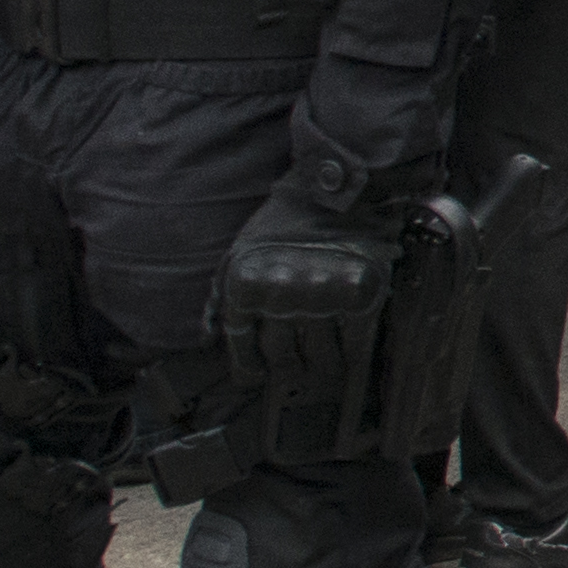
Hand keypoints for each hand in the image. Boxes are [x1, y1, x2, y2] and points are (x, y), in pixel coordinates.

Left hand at [217, 188, 385, 399]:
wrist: (338, 192)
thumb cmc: (283, 224)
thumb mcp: (239, 252)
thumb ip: (222, 297)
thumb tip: (207, 340)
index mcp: (246, 284)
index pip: (242, 345)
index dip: (248, 366)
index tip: (256, 375)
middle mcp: (281, 293)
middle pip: (280, 356)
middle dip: (285, 367)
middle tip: (292, 371)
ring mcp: (323, 295)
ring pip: (319, 358)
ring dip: (319, 366)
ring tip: (320, 366)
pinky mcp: (360, 295)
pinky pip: (354, 345)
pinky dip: (350, 356)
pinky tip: (346, 355)